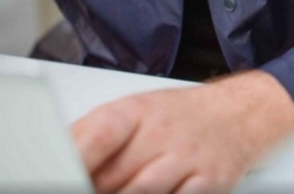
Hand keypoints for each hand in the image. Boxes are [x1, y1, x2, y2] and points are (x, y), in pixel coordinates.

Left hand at [71, 71, 293, 193]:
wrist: (237, 114)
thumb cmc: (181, 114)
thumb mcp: (138, 109)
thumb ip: (97, 134)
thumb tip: (58, 156)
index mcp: (138, 111)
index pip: (98, 136)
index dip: (73, 163)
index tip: (55, 177)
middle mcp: (164, 133)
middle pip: (112, 177)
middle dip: (97, 189)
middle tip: (97, 185)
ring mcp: (187, 158)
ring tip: (123, 190)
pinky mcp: (209, 182)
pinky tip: (159, 193)